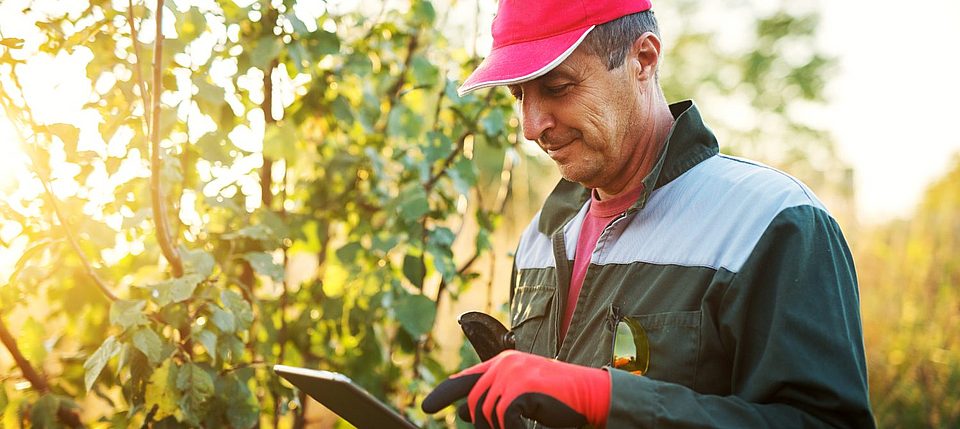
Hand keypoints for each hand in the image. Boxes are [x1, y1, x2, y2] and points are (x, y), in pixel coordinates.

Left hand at [421, 350, 610, 428]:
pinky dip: (513, 428)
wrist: (589, 394)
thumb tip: (464, 414)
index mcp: (503, 362)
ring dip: (501, 427)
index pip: (465, 378)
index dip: (444, 392)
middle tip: (504, 428)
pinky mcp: (521, 388)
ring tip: (520, 426)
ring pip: (487, 412)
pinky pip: (503, 417)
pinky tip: (527, 428)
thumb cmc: (556, 398)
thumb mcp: (520, 396)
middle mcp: (504, 364)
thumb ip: (493, 399)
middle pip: (474, 401)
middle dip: (482, 422)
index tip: (427, 407)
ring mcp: (512, 374)